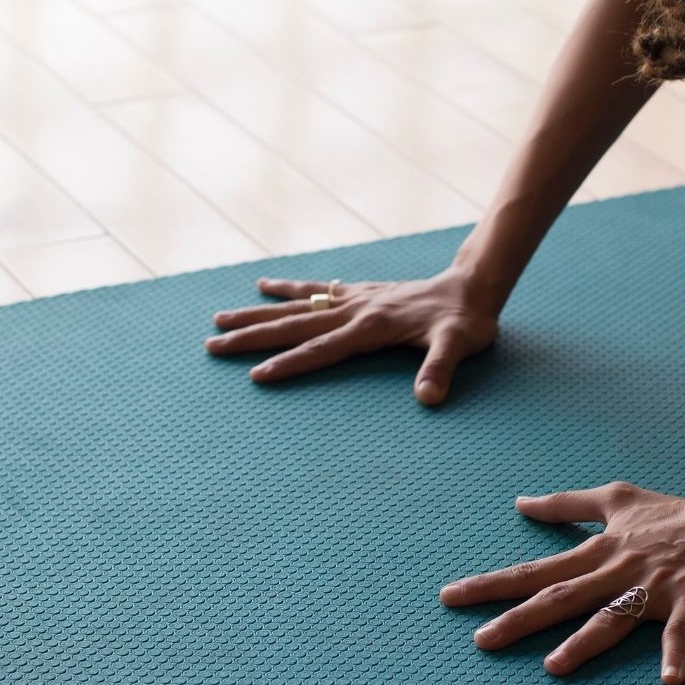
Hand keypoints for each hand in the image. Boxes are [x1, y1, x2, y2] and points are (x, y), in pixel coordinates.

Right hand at [205, 270, 499, 404]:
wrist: (472, 286)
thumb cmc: (466, 321)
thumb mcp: (460, 345)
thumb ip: (440, 369)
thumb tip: (428, 399)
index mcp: (372, 326)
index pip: (321, 349)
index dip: (289, 363)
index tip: (256, 374)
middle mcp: (355, 310)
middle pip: (294, 325)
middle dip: (252, 337)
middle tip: (211, 346)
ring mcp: (354, 299)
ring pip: (296, 307)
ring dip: (257, 313)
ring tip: (220, 319)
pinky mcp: (359, 292)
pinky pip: (315, 289)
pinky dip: (288, 288)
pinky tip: (264, 285)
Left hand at [439, 481, 684, 684]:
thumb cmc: (674, 513)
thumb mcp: (616, 499)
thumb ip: (566, 505)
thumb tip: (520, 503)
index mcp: (597, 553)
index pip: (535, 571)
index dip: (492, 585)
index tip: (451, 598)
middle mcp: (617, 572)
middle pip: (560, 598)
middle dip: (519, 619)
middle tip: (481, 641)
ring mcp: (653, 589)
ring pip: (612, 618)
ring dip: (584, 642)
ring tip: (554, 666)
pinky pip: (683, 633)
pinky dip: (678, 654)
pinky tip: (671, 681)